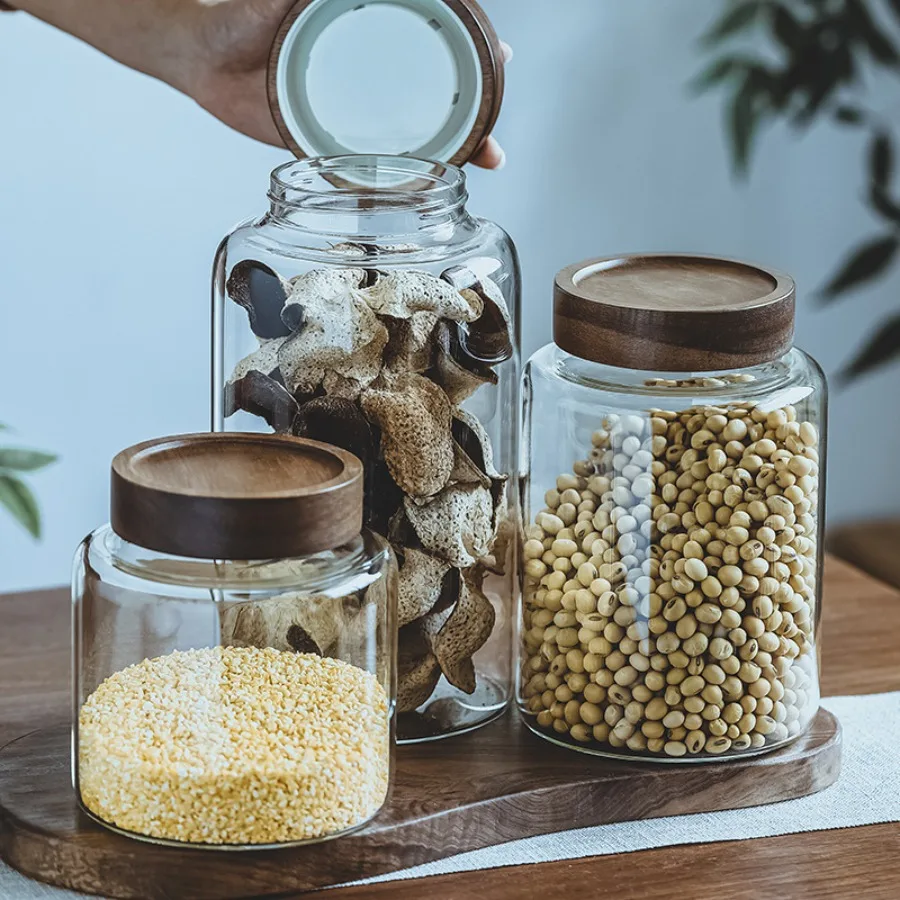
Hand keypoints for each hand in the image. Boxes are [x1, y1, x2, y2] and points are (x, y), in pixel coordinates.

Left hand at [183, 0, 510, 167]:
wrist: (201, 59)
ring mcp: (351, 118)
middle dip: (473, 121)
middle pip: (435, 103)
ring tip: (478, 167)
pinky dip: (396, 184)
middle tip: (495, 141)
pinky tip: (421, 194)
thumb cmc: (239, 18)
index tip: (500, 55)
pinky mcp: (328, 149)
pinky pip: (368, 170)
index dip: (470, 53)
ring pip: (410, 141)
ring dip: (447, 157)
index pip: (431, 46)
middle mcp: (367, 81)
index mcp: (367, 38)